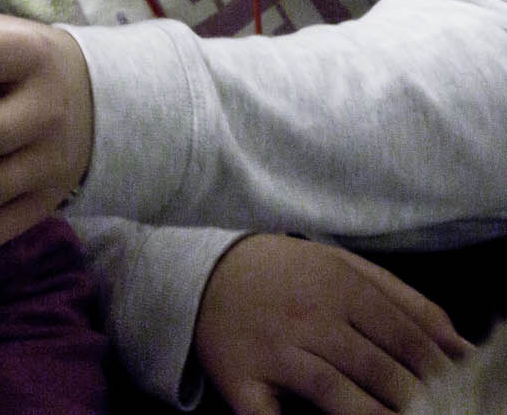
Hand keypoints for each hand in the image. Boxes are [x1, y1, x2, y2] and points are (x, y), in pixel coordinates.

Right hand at [194, 235, 470, 414]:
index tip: (461, 393)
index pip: (403, 336)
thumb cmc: (287, 273)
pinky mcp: (241, 379)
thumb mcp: (344, 266)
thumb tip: (463, 347)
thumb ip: (404, 300)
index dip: (439, 371)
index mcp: (337, 285)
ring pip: (336, 394)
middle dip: (416, 401)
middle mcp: (307, 317)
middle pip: (377, 370)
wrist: (206, 270)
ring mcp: (274, 350)